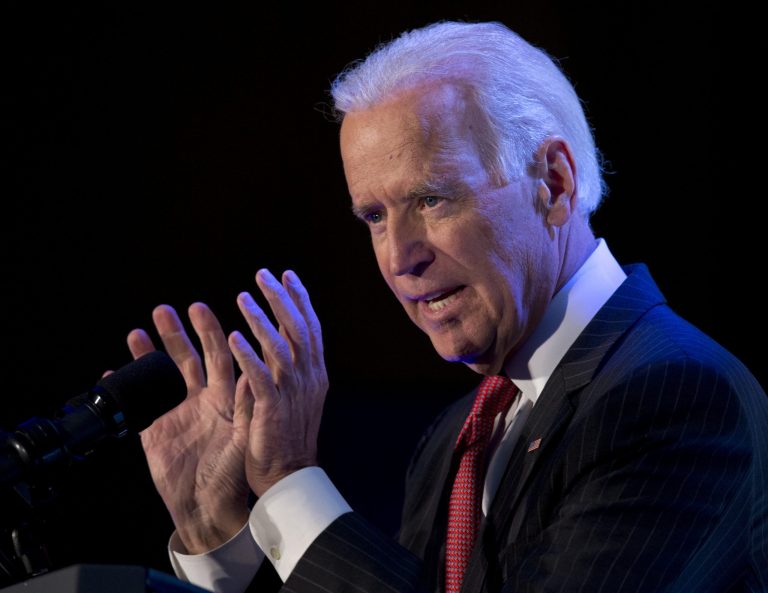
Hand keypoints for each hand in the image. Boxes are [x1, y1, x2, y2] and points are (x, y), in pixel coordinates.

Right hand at [128, 303, 252, 553]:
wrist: (208, 508)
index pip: (219, 355)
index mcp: (226, 398)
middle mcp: (202, 400)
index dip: (210, 332)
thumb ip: (246, 408)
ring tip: (138, 330)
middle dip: (177, 333)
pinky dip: (124, 387)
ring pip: (161, 375)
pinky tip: (112, 372)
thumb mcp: (244, 439)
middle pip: (188, 358)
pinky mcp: (155, 431)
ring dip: (149, 352)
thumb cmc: (233, 476)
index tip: (199, 309)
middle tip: (165, 309)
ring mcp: (177, 413)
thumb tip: (250, 376)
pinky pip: (137, 404)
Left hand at [229, 269, 327, 496]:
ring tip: (243, 297)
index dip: (300, 300)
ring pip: (282, 348)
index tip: (288, 275)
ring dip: (262, 321)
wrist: (288, 477)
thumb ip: (287, 367)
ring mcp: (292, 394)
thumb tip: (277, 338)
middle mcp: (308, 379)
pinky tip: (234, 337)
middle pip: (298, 330)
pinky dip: (249, 355)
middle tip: (263, 274)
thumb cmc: (287, 437)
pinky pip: (261, 378)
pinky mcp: (272, 410)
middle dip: (281, 299)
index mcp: (314, 374)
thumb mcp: (295, 396)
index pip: (311, 328)